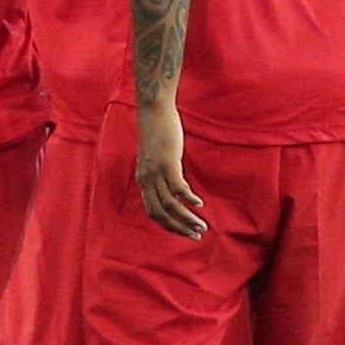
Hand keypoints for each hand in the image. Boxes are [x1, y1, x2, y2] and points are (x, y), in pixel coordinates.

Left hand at [134, 94, 206, 236]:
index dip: (169, 225)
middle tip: (196, 235)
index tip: (184, 232)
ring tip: (202, 225)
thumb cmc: (157, 131)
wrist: (153, 109)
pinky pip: (178, 188)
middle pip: (161, 213)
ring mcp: (155, 172)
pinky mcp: (166, 162)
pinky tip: (199, 203)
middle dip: (179, 227)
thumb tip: (174, 185)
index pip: (153, 212)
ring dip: (187, 218)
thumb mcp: (155, 156)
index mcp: (143, 180)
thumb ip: (161, 172)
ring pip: (170, 205)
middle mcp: (146, 179)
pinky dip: (189, 199)